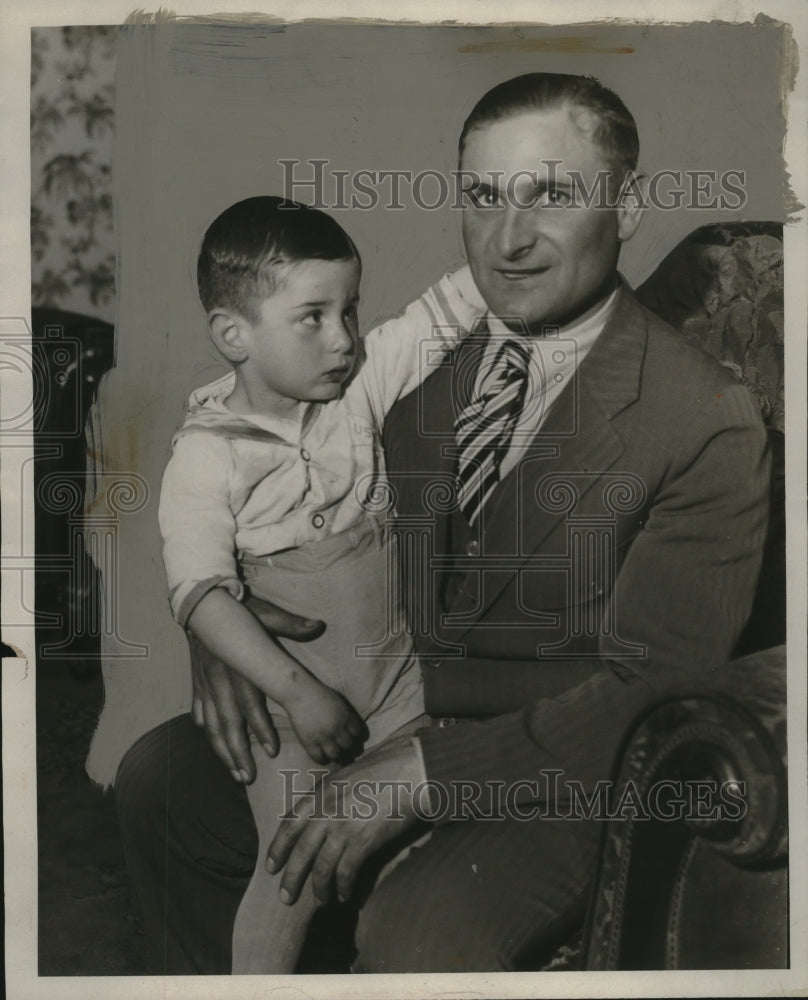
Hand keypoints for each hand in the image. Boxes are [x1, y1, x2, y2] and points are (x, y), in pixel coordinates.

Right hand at [187, 595, 324, 782]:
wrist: (197, 602)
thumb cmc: (235, 609)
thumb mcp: (264, 612)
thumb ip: (290, 623)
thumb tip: (318, 626)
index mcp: (238, 666)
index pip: (249, 703)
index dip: (260, 728)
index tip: (271, 749)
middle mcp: (220, 679)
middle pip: (227, 724)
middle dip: (238, 753)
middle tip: (248, 778)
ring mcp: (205, 682)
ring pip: (211, 724)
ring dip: (222, 750)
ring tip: (234, 772)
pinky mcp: (197, 680)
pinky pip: (199, 709)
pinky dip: (205, 727)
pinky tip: (211, 740)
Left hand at [267, 737, 424, 904]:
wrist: (410, 771)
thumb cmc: (383, 768)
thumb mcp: (345, 775)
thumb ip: (328, 794)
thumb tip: (318, 814)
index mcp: (319, 793)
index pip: (288, 825)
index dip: (277, 849)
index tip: (271, 866)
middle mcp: (325, 812)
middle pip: (299, 853)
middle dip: (291, 879)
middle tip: (285, 897)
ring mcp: (342, 828)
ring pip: (321, 868)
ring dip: (319, 889)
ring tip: (321, 901)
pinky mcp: (362, 842)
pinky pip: (346, 873)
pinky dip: (344, 888)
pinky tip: (345, 895)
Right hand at [285, 678, 367, 764]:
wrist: (299, 692)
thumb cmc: (319, 694)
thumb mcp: (339, 702)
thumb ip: (347, 716)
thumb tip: (353, 731)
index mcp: (346, 716)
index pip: (358, 733)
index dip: (357, 738)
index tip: (354, 740)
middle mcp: (337, 728)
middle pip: (349, 745)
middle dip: (349, 748)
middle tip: (346, 750)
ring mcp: (323, 736)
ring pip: (336, 755)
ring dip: (337, 756)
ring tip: (335, 754)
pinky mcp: (309, 742)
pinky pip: (319, 758)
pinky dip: (323, 760)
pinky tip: (323, 756)